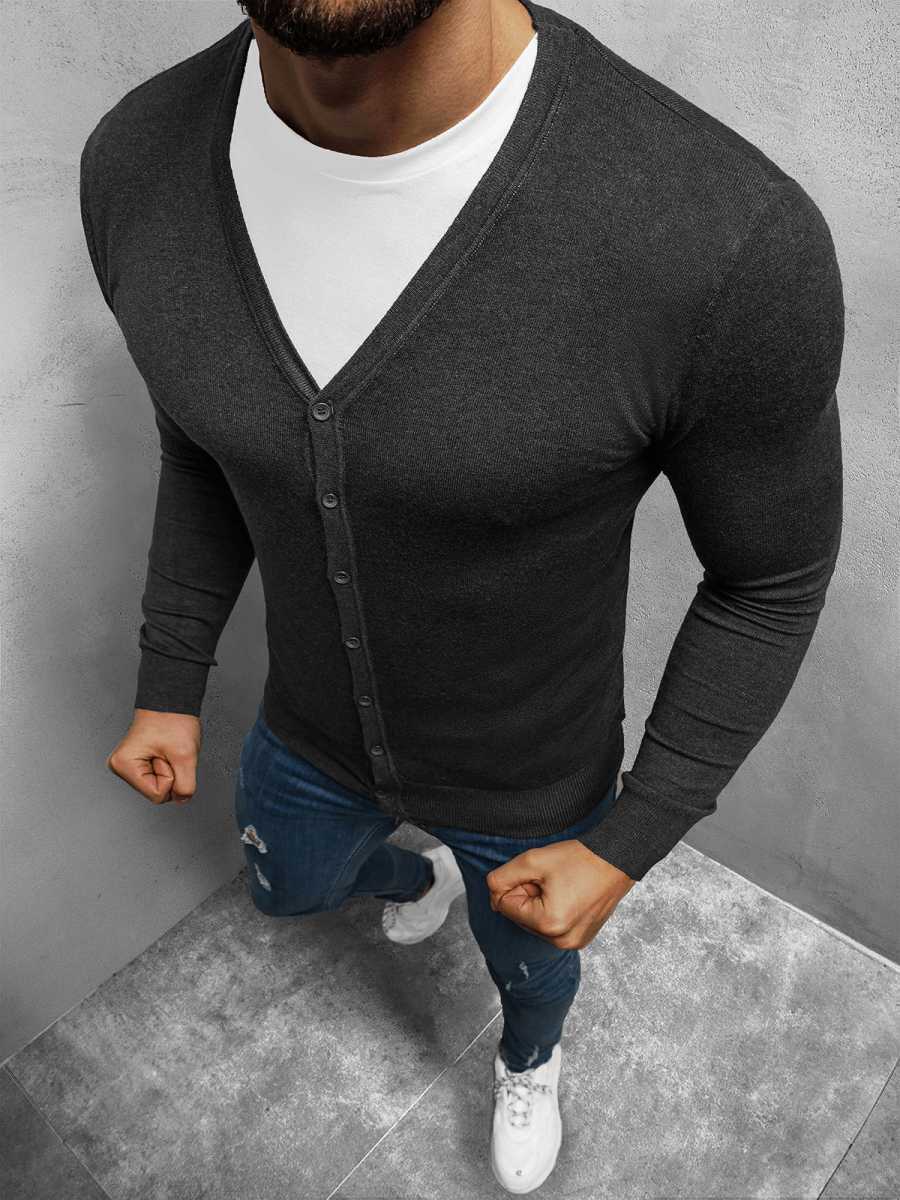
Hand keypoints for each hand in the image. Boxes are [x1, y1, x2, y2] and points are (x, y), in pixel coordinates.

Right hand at [107, 709, 200, 805]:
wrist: (170, 701)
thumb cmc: (173, 720)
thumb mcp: (185, 755)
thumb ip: (185, 785)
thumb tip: (182, 801)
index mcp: (123, 765)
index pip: (158, 795)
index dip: (172, 777)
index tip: (168, 754)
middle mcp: (120, 767)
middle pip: (156, 792)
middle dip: (171, 774)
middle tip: (168, 750)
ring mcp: (127, 766)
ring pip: (158, 785)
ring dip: (170, 770)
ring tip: (166, 749)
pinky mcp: (136, 763)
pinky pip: (158, 777)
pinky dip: (168, 766)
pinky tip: (164, 751)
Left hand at [486, 840, 633, 949]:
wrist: (616, 858)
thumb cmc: (579, 858)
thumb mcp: (531, 861)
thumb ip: (500, 879)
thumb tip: (493, 898)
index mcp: (549, 924)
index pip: (505, 906)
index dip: (516, 884)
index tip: (537, 874)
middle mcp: (562, 941)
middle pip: (520, 917)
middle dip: (528, 896)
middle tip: (551, 879)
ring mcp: (574, 943)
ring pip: (535, 923)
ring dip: (540, 904)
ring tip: (562, 887)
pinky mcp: (581, 940)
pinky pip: (553, 928)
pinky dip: (554, 912)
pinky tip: (570, 896)